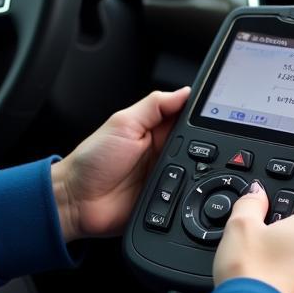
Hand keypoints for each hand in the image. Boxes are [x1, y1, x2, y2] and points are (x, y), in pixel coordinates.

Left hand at [51, 87, 190, 241]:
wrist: (76, 201)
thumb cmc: (91, 161)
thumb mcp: (122, 122)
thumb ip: (155, 105)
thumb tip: (185, 91)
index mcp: (155, 129)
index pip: (188, 117)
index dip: (202, 115)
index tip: (217, 112)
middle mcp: (164, 152)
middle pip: (200, 145)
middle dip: (205, 145)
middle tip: (196, 146)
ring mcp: (167, 177)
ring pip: (199, 172)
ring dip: (198, 171)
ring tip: (184, 168)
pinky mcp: (167, 201)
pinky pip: (188, 196)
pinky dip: (190, 194)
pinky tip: (186, 189)